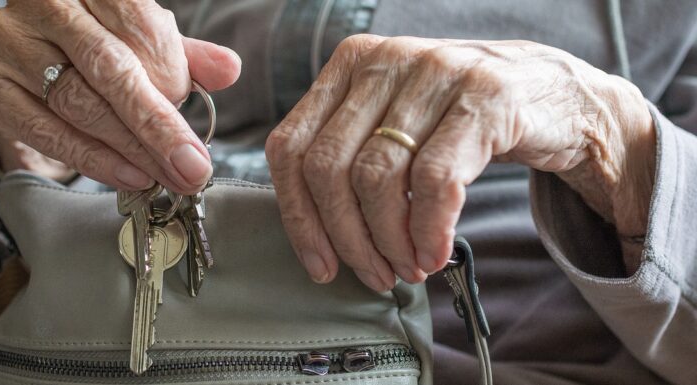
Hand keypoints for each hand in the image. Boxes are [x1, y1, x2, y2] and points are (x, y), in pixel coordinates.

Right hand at [0, 0, 240, 192]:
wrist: (35, 61)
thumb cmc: (101, 49)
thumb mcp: (148, 47)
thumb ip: (186, 57)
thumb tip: (229, 69)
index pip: (139, 25)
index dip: (172, 78)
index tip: (197, 126)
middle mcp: (46, 3)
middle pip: (110, 69)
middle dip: (157, 127)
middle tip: (191, 168)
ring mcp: (9, 39)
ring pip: (78, 103)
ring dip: (130, 149)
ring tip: (165, 177)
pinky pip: (43, 128)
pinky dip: (92, 158)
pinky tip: (128, 175)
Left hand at [266, 35, 654, 290]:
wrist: (556, 96)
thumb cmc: (464, 121)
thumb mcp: (397, 124)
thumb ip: (352, 155)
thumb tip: (315, 233)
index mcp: (352, 65)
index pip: (292, 146)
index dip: (299, 216)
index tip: (320, 264)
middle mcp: (387, 61)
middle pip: (329, 167)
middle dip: (348, 238)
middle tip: (375, 274)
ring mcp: (436, 73)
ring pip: (377, 176)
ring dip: (389, 241)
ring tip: (408, 268)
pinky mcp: (485, 97)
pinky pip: (435, 179)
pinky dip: (429, 229)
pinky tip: (435, 253)